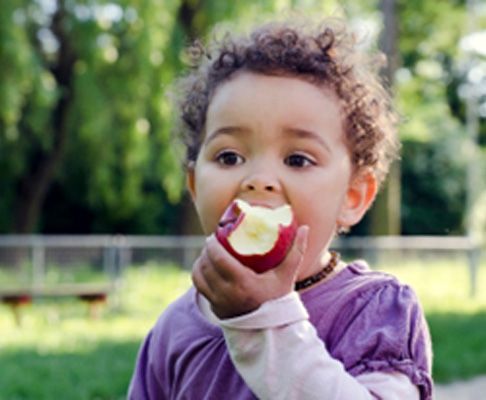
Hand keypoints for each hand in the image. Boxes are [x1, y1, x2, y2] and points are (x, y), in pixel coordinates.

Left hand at [192, 225, 308, 318]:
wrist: (271, 330)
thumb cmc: (279, 300)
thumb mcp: (287, 275)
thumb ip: (296, 251)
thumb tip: (305, 228)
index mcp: (243, 283)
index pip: (219, 259)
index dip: (212, 246)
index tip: (213, 236)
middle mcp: (227, 294)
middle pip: (207, 266)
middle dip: (206, 251)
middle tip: (211, 242)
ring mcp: (218, 302)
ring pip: (199, 276)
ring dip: (200, 262)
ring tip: (206, 253)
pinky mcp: (214, 308)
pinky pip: (199, 287)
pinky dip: (199, 275)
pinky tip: (203, 268)